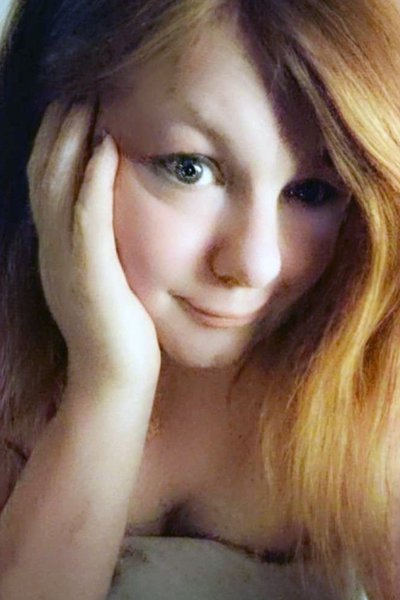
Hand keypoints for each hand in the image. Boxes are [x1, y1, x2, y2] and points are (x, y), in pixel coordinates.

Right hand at [27, 102, 160, 388]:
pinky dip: (94, 177)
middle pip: (44, 174)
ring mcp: (66, 261)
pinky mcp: (89, 274)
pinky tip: (107, 146)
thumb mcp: (104, 283)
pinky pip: (87, 215)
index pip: (48, 184)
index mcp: (57, 251)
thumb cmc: (119, 334)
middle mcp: (53, 250)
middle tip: (78, 90)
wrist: (115, 381)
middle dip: (59, 129)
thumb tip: (114, 221)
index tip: (75, 108)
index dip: (56, 143)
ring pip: (56, 187)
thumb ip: (101, 250)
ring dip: (71, 141)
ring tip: (88, 103)